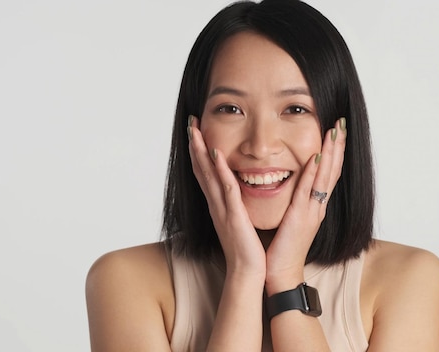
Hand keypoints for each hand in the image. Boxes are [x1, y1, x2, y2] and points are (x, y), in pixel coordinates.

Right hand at [187, 116, 265, 275]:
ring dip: (201, 152)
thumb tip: (237, 192)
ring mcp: (222, 209)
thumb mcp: (238, 221)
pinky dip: (220, 170)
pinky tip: (216, 154)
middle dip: (195, 146)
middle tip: (191, 124)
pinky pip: (226, 188)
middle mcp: (216, 204)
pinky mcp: (233, 215)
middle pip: (201, 170)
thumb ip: (235, 206)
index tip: (197, 133)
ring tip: (195, 132)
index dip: (199, 153)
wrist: (247, 272)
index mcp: (219, 205)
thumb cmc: (246, 249)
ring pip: (208, 175)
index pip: (205, 174)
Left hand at [265, 118, 346, 292]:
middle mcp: (318, 206)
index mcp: (315, 206)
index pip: (329, 173)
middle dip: (338, 145)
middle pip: (333, 170)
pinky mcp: (300, 217)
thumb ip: (297, 201)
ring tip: (334, 131)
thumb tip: (294, 183)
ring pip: (325, 176)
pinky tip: (315, 157)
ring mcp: (312, 211)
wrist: (282, 272)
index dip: (334, 151)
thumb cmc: (283, 247)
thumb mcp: (293, 218)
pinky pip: (307, 191)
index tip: (336, 130)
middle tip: (341, 122)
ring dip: (331, 152)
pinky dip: (312, 173)